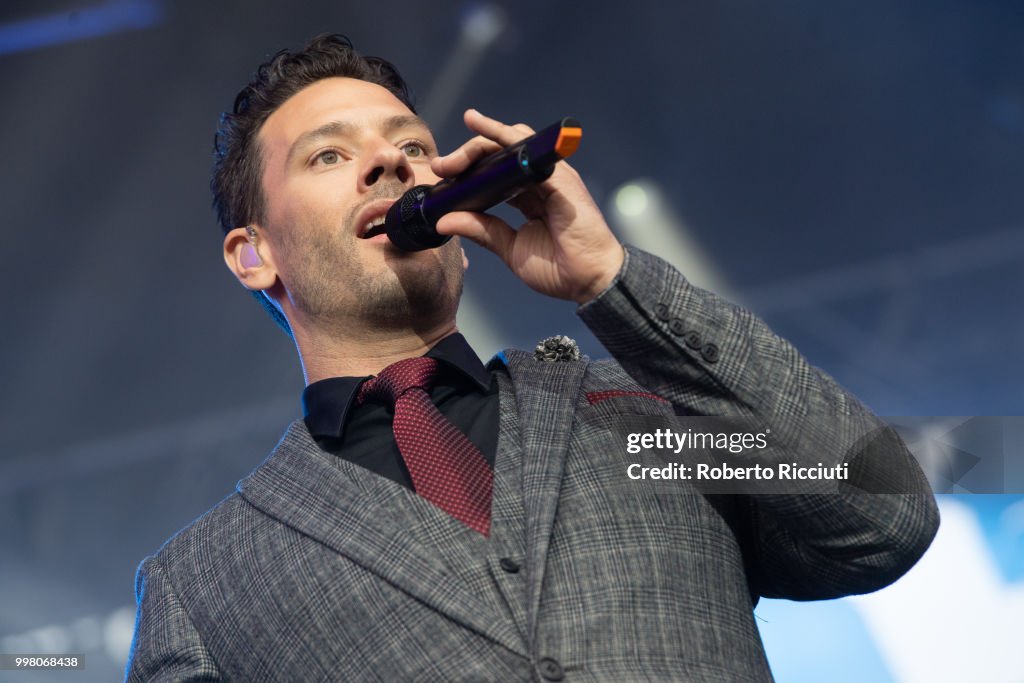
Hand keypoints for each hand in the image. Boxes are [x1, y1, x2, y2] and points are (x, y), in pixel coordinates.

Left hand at [431, 109, 623, 305]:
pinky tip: (480, 128)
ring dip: (480, 141)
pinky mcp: (559, 178)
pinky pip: (527, 148)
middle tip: (441, 166)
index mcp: (529, 197)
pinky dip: (502, 134)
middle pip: (502, 151)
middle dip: (468, 154)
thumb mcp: (510, 249)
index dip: (470, 167)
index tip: (442, 173)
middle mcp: (540, 182)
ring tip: (454, 157)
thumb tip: (444, 221)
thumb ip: (481, 231)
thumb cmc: (559, 268)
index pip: (497, 170)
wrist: (590, 281)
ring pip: (512, 142)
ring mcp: (552, 177)